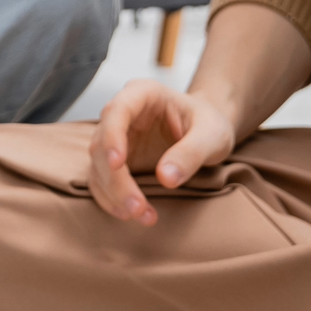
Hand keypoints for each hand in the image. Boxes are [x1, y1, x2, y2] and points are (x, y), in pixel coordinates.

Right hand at [86, 78, 236, 224]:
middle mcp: (122, 114)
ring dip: (113, 194)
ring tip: (142, 216)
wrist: (207, 133)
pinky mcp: (116, 162)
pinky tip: (130, 214)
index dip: (112, 137)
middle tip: (137, 208)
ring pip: (98, 166)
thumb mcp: (212, 135)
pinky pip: (103, 181)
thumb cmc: (210, 125)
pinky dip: (112, 199)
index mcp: (142, 94)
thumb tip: (165, 178)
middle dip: (116, 179)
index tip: (118, 164)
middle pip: (102, 144)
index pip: (116, 111)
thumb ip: (191, 153)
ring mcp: (116, 138)